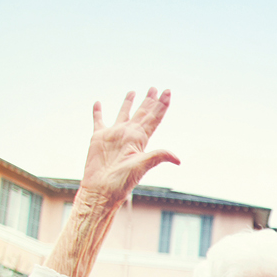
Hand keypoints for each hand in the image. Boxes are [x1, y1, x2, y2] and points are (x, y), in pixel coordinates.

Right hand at [78, 89, 179, 206]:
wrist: (102, 189)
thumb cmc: (122, 181)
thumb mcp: (142, 166)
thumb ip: (158, 156)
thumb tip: (178, 159)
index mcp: (140, 139)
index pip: (154, 118)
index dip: (161, 105)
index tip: (168, 92)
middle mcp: (129, 135)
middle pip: (142, 113)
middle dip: (150, 101)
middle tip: (155, 88)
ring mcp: (114, 135)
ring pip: (123, 114)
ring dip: (128, 103)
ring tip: (133, 92)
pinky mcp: (98, 138)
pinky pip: (98, 121)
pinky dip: (98, 112)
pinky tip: (98, 103)